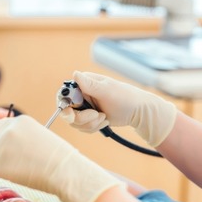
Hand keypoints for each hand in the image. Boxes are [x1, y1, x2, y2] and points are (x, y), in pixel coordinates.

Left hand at [0, 115, 124, 201]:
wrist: (62, 170)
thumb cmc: (58, 159)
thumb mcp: (40, 137)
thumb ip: (22, 137)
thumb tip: (9, 149)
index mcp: (20, 120)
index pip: (0, 128)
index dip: (3, 142)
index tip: (10, 152)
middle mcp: (7, 127)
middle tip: (12, 164)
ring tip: (16, 169)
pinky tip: (12, 174)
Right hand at [59, 71, 176, 146]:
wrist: (138, 111)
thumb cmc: (125, 98)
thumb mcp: (106, 91)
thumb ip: (89, 84)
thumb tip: (74, 73)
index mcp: (83, 84)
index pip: (63, 95)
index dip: (65, 106)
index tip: (72, 114)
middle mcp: (81, 95)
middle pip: (67, 113)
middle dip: (82, 119)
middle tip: (97, 116)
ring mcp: (85, 107)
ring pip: (75, 123)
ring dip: (90, 124)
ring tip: (104, 117)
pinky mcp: (89, 118)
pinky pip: (83, 128)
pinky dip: (94, 127)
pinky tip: (105, 120)